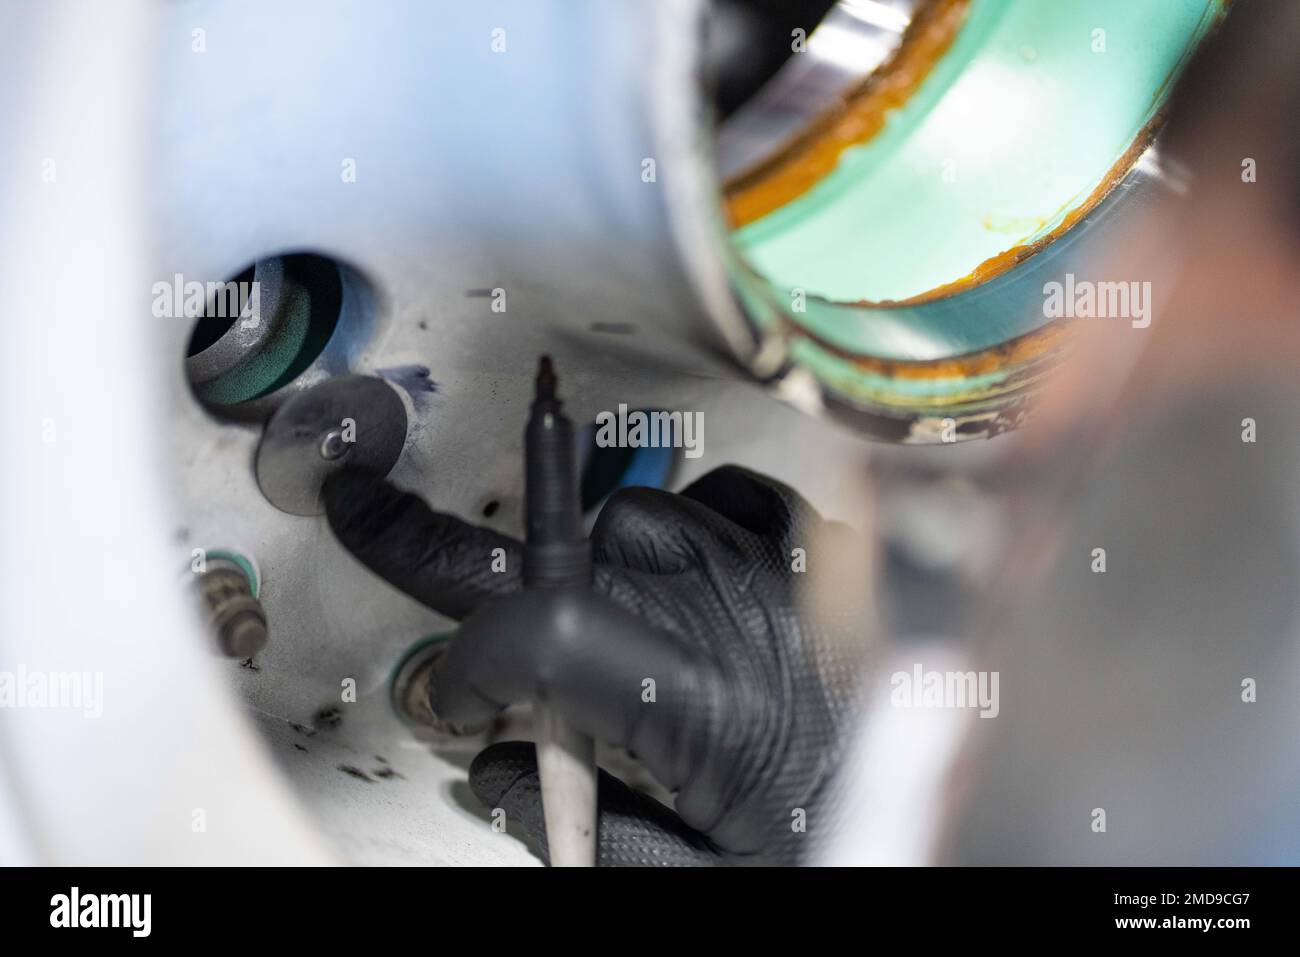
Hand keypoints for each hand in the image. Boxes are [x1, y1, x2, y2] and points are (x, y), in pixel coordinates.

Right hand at [324, 465, 865, 863]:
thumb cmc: (837, 840)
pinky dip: (686, 526)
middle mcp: (746, 612)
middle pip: (574, 555)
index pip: (546, 627)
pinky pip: (724, 494)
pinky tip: (685, 572)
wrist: (949, 806)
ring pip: (640, 515)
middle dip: (498, 595)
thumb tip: (505, 777)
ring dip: (599, 568)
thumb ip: (582, 830)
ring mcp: (787, 567)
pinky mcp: (820, 549)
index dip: (473, 659)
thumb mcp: (691, 874)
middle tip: (438, 589)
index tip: (459, 698)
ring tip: (607, 626)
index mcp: (711, 703)